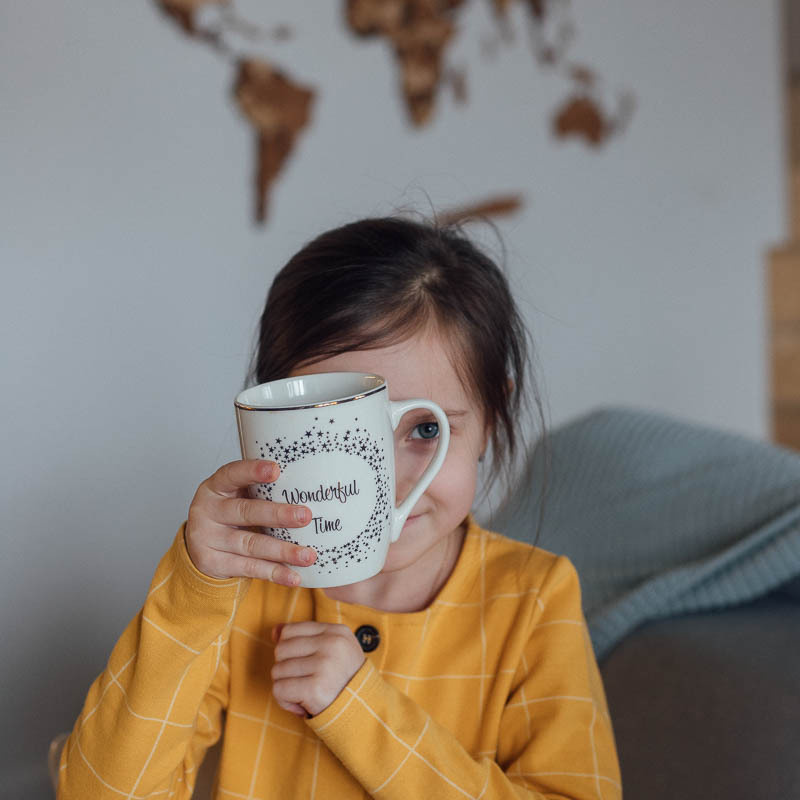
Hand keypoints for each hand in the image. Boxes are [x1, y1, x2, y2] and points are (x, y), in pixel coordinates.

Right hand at [184, 458, 316, 585]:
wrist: (200, 545)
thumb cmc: (231, 513)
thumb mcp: (237, 495)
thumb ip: (262, 490)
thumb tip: (310, 489)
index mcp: (216, 486)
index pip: (233, 474)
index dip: (253, 471)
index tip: (276, 470)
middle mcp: (208, 510)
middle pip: (246, 512)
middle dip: (278, 515)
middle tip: (305, 516)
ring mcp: (207, 537)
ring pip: (251, 544)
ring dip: (282, 551)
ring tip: (308, 555)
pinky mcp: (213, 563)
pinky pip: (248, 568)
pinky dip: (274, 573)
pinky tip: (294, 576)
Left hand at [271, 622, 365, 716]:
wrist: (364, 711)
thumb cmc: (343, 679)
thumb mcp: (331, 650)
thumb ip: (303, 637)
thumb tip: (275, 631)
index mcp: (336, 632)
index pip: (290, 631)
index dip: (289, 650)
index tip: (303, 664)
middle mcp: (332, 644)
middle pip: (281, 649)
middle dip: (286, 668)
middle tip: (304, 680)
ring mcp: (324, 665)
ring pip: (277, 670)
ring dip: (286, 686)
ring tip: (305, 693)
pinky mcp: (315, 688)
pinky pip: (279, 690)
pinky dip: (285, 701)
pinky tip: (301, 705)